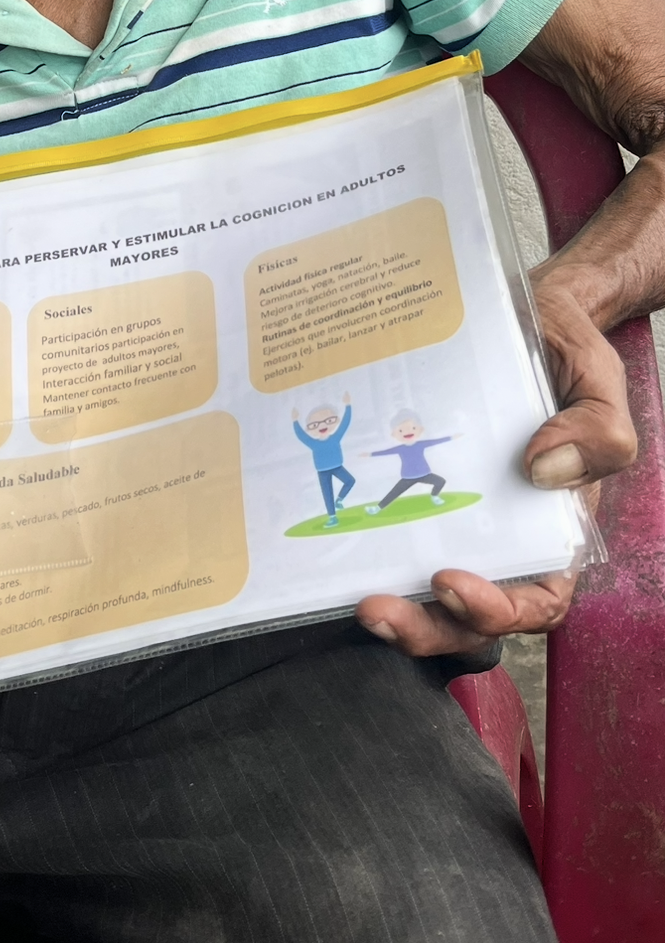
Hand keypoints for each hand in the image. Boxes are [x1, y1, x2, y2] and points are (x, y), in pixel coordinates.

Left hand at [357, 275, 635, 657]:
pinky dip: (374, 550)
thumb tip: (542, 470)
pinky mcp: (422, 487)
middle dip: (426, 629)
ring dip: (396, 609)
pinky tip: (342, 536)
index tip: (449, 582)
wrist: (535, 313)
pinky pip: (400, 533)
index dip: (494, 610)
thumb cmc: (572, 359)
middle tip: (377, 610)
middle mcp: (507, 536)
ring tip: (355, 597)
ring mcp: (462, 518)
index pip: (536, 600)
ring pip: (428, 593)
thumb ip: (597, 433)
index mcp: (557, 529)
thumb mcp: (600, 388)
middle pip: (470, 616)